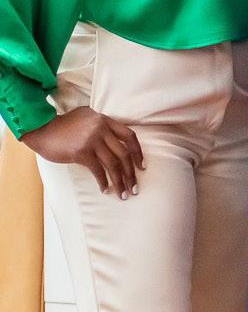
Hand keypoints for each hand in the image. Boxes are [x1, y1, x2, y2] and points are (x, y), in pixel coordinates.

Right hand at [20, 107, 144, 197]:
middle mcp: (102, 129)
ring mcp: (92, 141)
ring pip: (113, 164)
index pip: (129, 136)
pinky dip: (103, 181)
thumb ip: (102, 126)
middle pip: (124, 153)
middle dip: (131, 173)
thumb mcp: (86, 117)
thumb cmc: (63, 126)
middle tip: (135, 187)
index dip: (138, 152)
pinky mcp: (81, 152)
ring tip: (124, 193)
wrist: (41, 128)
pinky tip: (105, 189)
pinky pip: (97, 170)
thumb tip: (116, 142)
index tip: (142, 166)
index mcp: (105, 120)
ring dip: (120, 181)